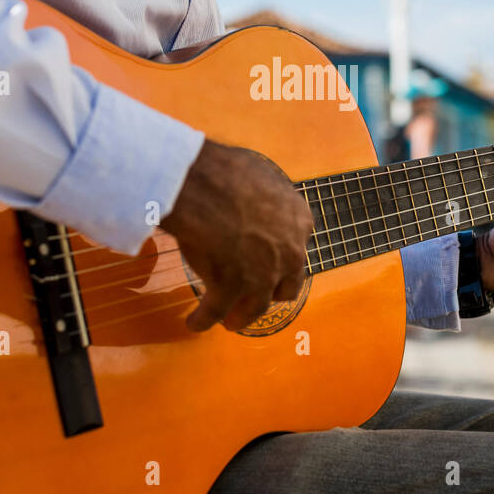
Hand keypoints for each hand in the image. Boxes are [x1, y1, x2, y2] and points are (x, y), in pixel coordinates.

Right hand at [162, 140, 312, 332]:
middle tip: (255, 295)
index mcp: (299, 220)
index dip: (282, 258)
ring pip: (256, 306)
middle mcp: (289, 252)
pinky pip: (216, 311)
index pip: (298, 247)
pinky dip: (204, 319)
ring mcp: (263, 274)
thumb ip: (265, 194)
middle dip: (271, 292)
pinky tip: (194, 323)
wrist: (203, 184)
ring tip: (230, 321)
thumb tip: (252, 191)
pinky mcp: (232, 289)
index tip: (270, 262)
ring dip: (242, 316)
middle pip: (287, 284)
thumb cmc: (226, 170)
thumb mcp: (261, 173)